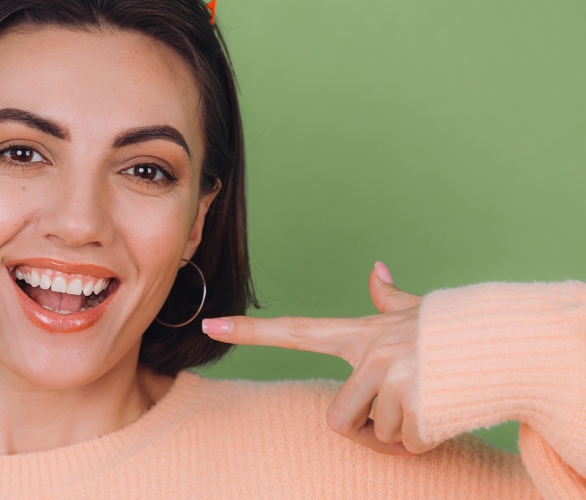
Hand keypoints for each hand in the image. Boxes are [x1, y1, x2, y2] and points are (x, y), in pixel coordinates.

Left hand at [202, 262, 440, 457]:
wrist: (505, 344)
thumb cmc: (453, 332)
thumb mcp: (416, 314)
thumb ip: (389, 300)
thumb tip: (376, 270)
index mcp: (358, 335)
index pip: (294, 330)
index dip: (250, 332)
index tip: (210, 325)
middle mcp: (368, 355)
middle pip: (338, 420)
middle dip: (367, 429)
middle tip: (397, 409)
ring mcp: (390, 380)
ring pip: (378, 436)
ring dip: (404, 433)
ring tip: (426, 400)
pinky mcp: (415, 407)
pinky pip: (408, 445)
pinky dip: (426, 440)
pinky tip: (441, 411)